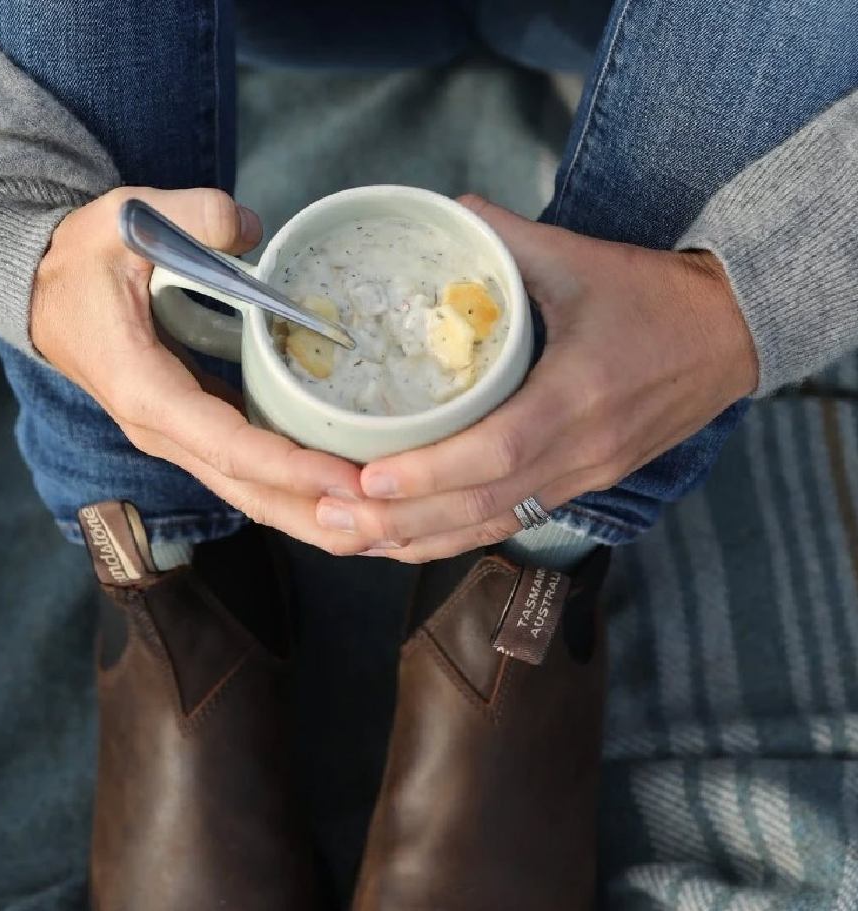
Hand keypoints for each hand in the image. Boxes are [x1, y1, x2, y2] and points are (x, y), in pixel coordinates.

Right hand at [31, 186, 364, 551]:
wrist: (45, 294)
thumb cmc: (82, 262)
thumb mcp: (122, 220)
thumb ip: (188, 216)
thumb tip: (247, 228)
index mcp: (147, 393)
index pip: (229, 446)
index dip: (290, 467)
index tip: (347, 479)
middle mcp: (166, 432)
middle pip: (250, 493)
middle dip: (316, 515)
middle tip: (386, 528)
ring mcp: (182, 439)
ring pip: (253, 495)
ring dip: (314, 516)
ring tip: (381, 531)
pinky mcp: (199, 433)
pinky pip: (254, 475)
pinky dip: (299, 491)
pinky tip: (348, 495)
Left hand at [313, 195, 758, 561]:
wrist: (731, 338)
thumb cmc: (655, 297)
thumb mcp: (583, 257)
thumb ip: (507, 238)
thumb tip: (442, 213)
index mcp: (580, 396)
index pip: (497, 451)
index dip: (431, 473)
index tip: (368, 477)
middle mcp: (581, 453)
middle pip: (483, 507)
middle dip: (403, 520)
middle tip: (333, 517)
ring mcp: (583, 479)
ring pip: (491, 527)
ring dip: (418, 541)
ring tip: (349, 538)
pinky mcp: (580, 490)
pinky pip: (508, 525)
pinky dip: (452, 538)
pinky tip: (403, 542)